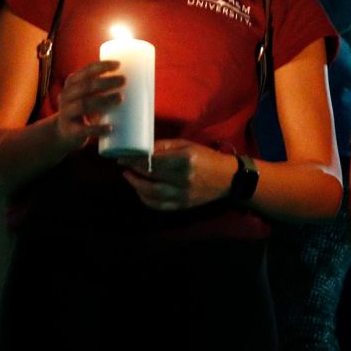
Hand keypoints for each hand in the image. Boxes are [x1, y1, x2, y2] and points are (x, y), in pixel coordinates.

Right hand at [52, 60, 121, 151]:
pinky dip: (98, 128)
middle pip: (87, 86)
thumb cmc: (83, 110)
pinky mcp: (71, 131)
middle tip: (124, 81)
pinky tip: (110, 128)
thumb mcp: (87, 96)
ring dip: (104, 100)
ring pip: (84, 104)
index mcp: (71, 84)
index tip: (119, 64)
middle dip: (106, 82)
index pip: (86, 71)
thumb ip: (103, 89)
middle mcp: (66, 96)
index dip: (102, 66)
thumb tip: (137, 82)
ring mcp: (66, 114)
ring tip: (121, 98)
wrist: (63, 134)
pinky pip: (84, 129)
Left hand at [118, 139, 234, 210]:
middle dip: (133, 172)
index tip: (122, 157)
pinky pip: (160, 206)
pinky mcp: (183, 205)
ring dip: (136, 186)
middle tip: (124, 166)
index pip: (152, 161)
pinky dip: (146, 200)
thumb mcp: (187, 145)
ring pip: (152, 194)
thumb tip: (143, 148)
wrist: (227, 179)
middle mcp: (182, 179)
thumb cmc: (207, 157)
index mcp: (184, 160)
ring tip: (129, 177)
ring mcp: (183, 194)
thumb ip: (164, 146)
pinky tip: (141, 191)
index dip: (134, 160)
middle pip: (150, 177)